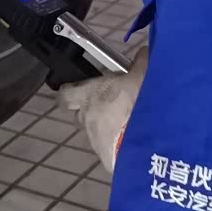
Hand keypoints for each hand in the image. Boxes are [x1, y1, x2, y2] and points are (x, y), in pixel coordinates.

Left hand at [59, 48, 148, 172]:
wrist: (146, 140)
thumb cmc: (136, 103)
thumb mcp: (141, 75)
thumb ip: (140, 63)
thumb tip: (143, 51)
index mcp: (89, 96)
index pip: (65, 94)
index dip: (70, 92)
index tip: (78, 89)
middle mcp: (86, 119)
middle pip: (80, 114)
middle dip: (93, 111)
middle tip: (112, 106)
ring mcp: (94, 141)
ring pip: (95, 133)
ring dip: (107, 129)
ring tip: (128, 125)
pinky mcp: (106, 159)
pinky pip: (108, 150)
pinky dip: (117, 146)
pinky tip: (133, 141)